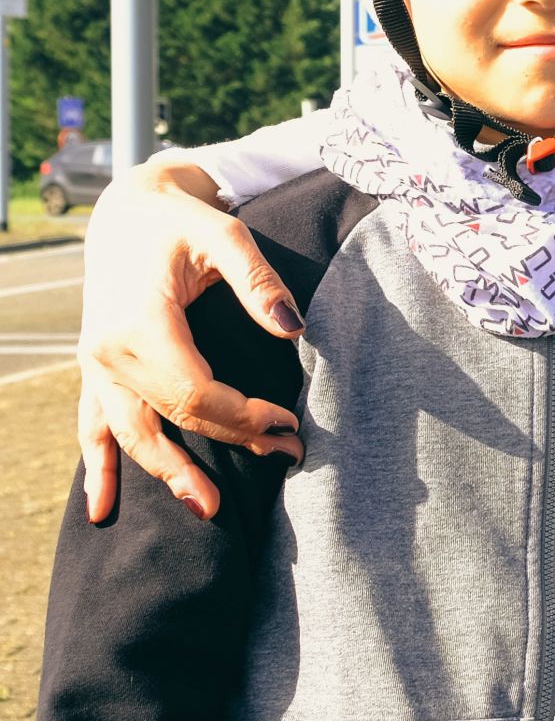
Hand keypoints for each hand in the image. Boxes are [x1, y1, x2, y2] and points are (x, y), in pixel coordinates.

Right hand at [77, 161, 304, 523]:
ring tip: (206, 510)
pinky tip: (102, 510)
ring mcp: (96, 365)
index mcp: (139, 324)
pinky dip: (100, 467)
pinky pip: (93, 427)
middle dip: (229, 443)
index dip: (244, 415)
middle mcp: (108, 352)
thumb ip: (260, 283)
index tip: (290, 422)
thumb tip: (294, 330)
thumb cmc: (181, 221)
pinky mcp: (96, 369)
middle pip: (173, 417)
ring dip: (166, 473)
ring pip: (129, 434)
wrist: (127, 210)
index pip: (195, 392)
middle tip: (285, 459)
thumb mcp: (225, 236)